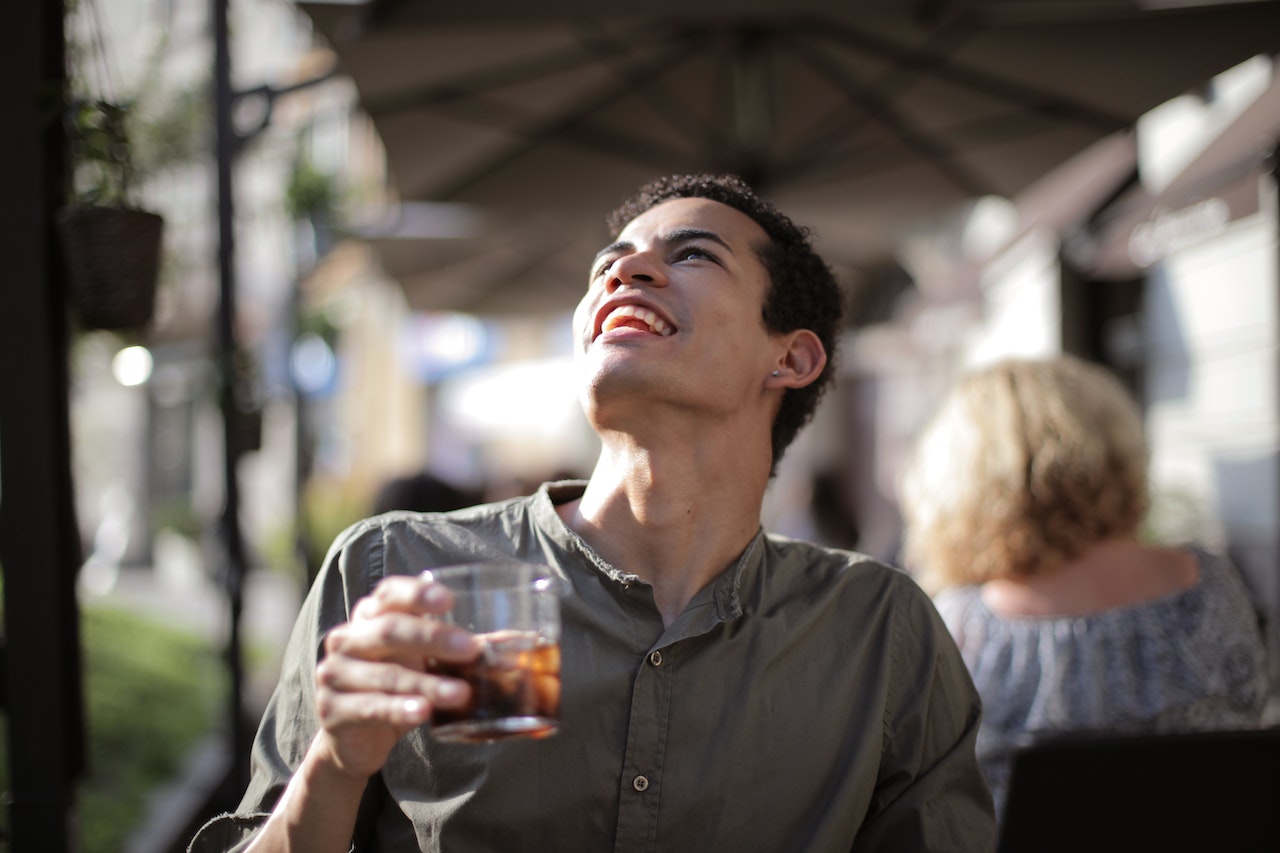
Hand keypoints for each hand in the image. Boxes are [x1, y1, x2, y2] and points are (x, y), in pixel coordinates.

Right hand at [311, 571, 480, 779]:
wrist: (352, 740)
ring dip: (426, 683)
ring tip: (461, 692)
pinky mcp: (332, 710)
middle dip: (433, 638)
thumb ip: (463, 649)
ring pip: (385, 674)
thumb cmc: (397, 687)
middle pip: (390, 630)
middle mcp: (347, 639)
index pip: (389, 593)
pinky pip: (370, 707)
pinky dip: (399, 709)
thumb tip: (524, 641)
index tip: (449, 599)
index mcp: (369, 617)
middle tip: (471, 649)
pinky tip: (423, 713)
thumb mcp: (424, 662)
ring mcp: (334, 674)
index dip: (417, 594)